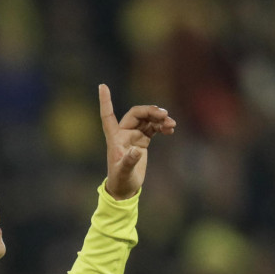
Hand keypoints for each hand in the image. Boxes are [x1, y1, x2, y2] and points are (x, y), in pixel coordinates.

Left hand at [98, 84, 175, 199]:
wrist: (125, 188)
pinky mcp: (142, 140)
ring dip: (159, 119)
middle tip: (165, 116)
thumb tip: (136, 151)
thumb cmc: (120, 180)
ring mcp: (134, 135)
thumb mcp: (124, 171)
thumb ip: (129, 161)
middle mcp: (123, 133)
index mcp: (114, 137)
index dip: (106, 101)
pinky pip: (153, 127)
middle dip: (151, 112)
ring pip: (147, 119)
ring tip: (172, 124)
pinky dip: (161, 126)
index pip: (107, 115)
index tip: (102, 85)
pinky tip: (170, 129)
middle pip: (137, 113)